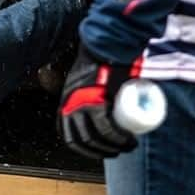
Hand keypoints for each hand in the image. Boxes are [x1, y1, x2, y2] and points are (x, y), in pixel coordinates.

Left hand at [58, 43, 137, 157]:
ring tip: (129, 144)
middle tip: (122, 148)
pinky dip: (117, 137)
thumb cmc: (100, 62)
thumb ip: (89, 97)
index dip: (87, 149)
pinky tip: (128, 138)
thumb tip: (106, 114)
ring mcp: (79, 103)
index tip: (104, 151)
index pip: (70, 137)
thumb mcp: (86, 83)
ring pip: (95, 137)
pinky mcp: (94, 99)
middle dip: (104, 151)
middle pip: (84, 140)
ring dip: (113, 147)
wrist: (106, 44)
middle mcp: (69, 105)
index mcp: (66, 104)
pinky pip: (105, 126)